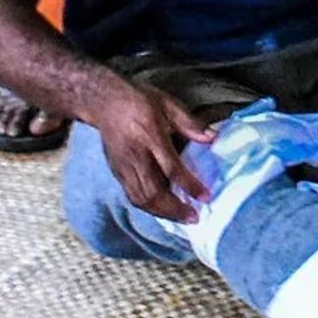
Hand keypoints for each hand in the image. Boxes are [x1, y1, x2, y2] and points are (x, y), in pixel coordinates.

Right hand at [90, 83, 216, 222]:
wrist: (103, 102)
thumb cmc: (138, 100)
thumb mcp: (167, 104)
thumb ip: (190, 123)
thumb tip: (214, 137)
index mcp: (150, 136)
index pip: (171, 168)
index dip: (189, 185)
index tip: (206, 196)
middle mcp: (136, 155)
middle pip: (153, 191)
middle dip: (175, 209)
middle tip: (194, 217)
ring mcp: (124, 166)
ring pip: (141, 198)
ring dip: (162, 212)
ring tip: (182, 217)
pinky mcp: (117, 172)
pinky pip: (132, 196)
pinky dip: (149, 207)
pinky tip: (163, 209)